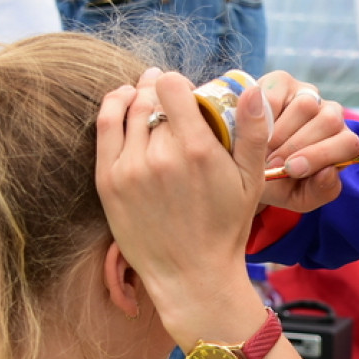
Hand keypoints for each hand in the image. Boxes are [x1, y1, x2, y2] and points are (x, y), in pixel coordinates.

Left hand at [96, 67, 268, 343]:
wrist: (192, 275)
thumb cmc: (226, 228)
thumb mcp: (252, 181)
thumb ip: (254, 132)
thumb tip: (251, 89)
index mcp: (196, 150)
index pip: (172, 87)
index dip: (179, 84)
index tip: (186, 94)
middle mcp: (159, 154)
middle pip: (150, 97)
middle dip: (159, 91)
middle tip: (168, 96)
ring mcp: (129, 167)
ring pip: (127, 109)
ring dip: (136, 98)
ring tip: (145, 97)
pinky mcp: (108, 181)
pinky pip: (105, 128)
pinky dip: (113, 109)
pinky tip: (122, 104)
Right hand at [256, 70, 358, 213]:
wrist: (242, 164)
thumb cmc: (276, 182)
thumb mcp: (298, 197)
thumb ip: (321, 191)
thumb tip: (329, 171)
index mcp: (341, 143)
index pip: (350, 143)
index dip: (321, 155)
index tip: (291, 169)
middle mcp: (330, 115)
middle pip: (330, 121)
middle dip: (298, 146)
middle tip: (271, 163)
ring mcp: (308, 95)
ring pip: (306, 106)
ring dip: (280, 132)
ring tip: (261, 149)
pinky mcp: (283, 81)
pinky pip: (279, 93)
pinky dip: (264, 114)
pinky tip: (252, 130)